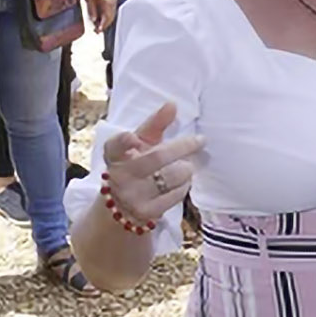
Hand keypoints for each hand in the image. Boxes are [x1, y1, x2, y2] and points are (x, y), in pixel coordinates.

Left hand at [84, 0, 118, 32]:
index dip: (102, 27)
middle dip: (105, 24)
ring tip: (100, 23)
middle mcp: (113, 2)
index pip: (107, 20)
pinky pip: (112, 8)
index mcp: (109, 4)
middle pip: (111, 18)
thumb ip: (92, 10)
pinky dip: (108, 13)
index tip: (97, 31)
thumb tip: (94, 20)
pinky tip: (103, 14)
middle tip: (98, 30)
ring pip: (112, 13)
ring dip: (107, 19)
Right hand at [101, 101, 203, 224]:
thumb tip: (172, 104)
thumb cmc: (137, 164)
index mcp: (115, 155)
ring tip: (186, 166)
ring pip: (172, 176)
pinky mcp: (146, 212)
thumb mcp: (142, 144)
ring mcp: (132, 195)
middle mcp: (119, 175)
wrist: (124, 205)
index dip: (123, 142)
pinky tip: (182, 182)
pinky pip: (176, 195)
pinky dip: (184, 185)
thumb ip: (155, 124)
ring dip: (186, 168)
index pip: (115, 146)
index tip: (132, 137)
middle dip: (183, 147)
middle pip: (157, 157)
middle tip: (200, 140)